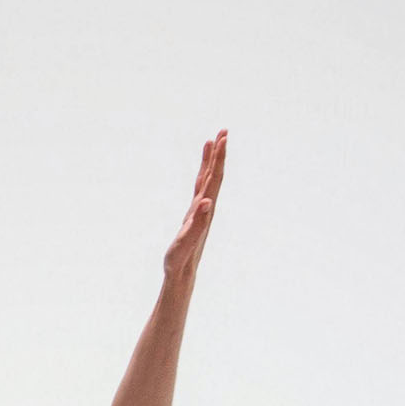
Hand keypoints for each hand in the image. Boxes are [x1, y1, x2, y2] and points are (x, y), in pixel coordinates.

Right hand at [162, 130, 225, 280]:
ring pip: (208, 180)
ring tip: (213, 140)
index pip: (214, 180)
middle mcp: (206, 208)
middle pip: (214, 175)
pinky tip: (203, 169)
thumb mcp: (186, 242)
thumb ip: (197, 223)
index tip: (222, 139)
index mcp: (205, 211)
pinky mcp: (194, 214)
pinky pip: (200, 188)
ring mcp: (201, 210)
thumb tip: (208, 201)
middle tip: (223, 131)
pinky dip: (202, 174)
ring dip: (211, 161)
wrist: (182, 274)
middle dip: (219, 154)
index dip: (217, 159)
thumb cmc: (180, 260)